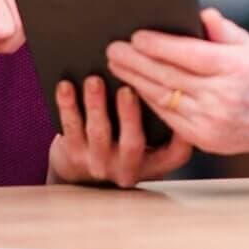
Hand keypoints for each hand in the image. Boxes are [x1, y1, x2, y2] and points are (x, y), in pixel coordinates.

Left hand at [48, 75, 191, 187]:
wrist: (81, 174)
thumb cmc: (124, 143)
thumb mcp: (151, 141)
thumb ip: (161, 118)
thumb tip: (168, 75)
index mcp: (154, 163)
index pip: (176, 154)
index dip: (182, 135)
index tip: (179, 106)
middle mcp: (128, 167)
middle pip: (133, 143)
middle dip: (130, 115)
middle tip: (127, 89)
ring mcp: (99, 163)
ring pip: (98, 133)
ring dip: (96, 105)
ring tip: (94, 81)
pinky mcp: (73, 156)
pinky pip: (70, 128)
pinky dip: (68, 105)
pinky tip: (66, 87)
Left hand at [106, 8, 248, 161]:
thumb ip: (223, 30)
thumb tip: (199, 14)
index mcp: (235, 67)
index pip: (189, 54)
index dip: (159, 46)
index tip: (136, 36)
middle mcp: (222, 95)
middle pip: (169, 76)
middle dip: (136, 62)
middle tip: (113, 49)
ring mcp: (211, 120)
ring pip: (163, 98)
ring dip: (135, 81)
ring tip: (116, 65)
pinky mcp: (203, 138)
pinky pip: (168, 117)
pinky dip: (148, 101)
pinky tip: (134, 87)